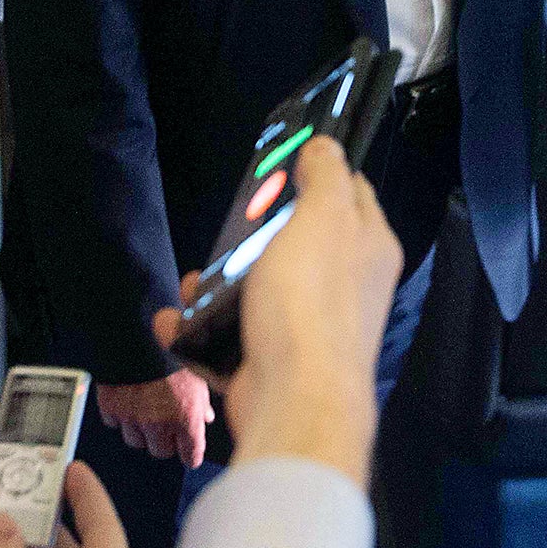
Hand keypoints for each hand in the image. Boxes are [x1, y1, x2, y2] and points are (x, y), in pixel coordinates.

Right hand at [95, 370, 213, 467]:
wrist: (135, 343)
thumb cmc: (170, 360)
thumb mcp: (197, 380)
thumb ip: (202, 404)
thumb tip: (206, 418)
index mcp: (185, 419)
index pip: (191, 455)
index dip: (191, 455)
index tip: (190, 454)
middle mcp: (159, 426)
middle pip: (161, 452)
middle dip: (164, 441)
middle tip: (165, 424)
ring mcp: (133, 421)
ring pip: (136, 441)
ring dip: (141, 430)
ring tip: (145, 409)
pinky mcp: (112, 412)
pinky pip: (116, 424)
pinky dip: (120, 416)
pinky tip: (127, 400)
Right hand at [153, 137, 400, 487]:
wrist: (293, 401)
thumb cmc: (312, 301)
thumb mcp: (322, 217)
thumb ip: (326, 176)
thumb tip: (326, 146)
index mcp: (369, 248)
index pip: (352, 193)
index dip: (321, 172)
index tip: (284, 162)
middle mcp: (347, 288)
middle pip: (299, 243)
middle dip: (255, 235)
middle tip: (228, 228)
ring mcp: (310, 327)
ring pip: (260, 290)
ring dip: (218, 284)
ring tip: (192, 282)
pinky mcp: (274, 362)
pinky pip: (231, 336)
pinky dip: (201, 330)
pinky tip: (177, 321)